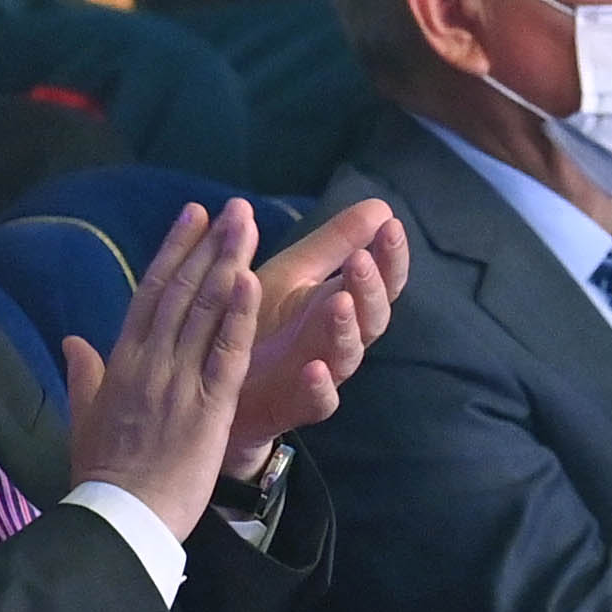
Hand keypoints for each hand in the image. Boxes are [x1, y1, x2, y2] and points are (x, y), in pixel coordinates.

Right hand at [64, 197, 260, 522]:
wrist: (118, 517)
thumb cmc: (101, 474)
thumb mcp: (83, 417)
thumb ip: (82, 374)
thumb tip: (73, 340)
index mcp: (121, 362)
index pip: (149, 293)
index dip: (173, 251)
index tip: (193, 216)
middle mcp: (150, 362)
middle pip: (181, 291)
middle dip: (207, 245)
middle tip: (230, 207)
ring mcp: (179, 382)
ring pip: (205, 312)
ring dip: (227, 264)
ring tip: (247, 226)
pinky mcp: (207, 407)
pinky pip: (227, 354)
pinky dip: (239, 316)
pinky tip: (252, 282)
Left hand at [227, 198, 402, 473]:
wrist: (219, 382)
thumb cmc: (260, 321)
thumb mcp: (293, 273)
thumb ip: (333, 243)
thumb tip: (382, 205)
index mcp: (340, 303)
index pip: (381, 280)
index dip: (390, 256)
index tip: (392, 225)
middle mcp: (338, 340)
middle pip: (372, 317)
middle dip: (370, 289)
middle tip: (360, 261)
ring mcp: (319, 375)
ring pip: (347, 356)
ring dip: (346, 330)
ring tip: (340, 302)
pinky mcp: (292, 406)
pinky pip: (317, 403)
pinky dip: (320, 388)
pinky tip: (315, 369)